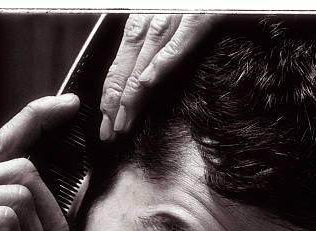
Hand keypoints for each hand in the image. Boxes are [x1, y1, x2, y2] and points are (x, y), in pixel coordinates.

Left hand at [99, 13, 220, 140]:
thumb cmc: (207, 5)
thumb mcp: (179, 21)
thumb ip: (164, 45)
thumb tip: (149, 76)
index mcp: (147, 16)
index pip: (122, 61)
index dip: (112, 92)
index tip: (108, 119)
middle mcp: (154, 13)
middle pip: (127, 64)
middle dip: (115, 102)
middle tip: (108, 132)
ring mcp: (175, 14)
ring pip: (145, 59)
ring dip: (131, 94)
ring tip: (123, 122)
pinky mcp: (201, 16)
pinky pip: (177, 44)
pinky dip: (161, 65)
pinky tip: (148, 84)